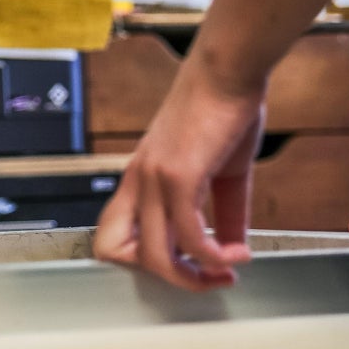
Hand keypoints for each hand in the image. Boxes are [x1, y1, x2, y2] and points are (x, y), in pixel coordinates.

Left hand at [93, 49, 263, 292]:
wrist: (228, 70)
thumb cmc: (223, 110)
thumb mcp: (222, 171)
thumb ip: (225, 213)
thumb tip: (233, 249)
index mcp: (140, 178)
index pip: (110, 234)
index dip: (140, 261)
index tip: (183, 265)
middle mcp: (137, 180)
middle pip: (114, 251)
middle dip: (162, 277)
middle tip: (203, 278)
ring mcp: (154, 178)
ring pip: (154, 255)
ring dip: (196, 276)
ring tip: (229, 268)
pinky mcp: (179, 174)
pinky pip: (190, 236)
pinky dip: (215, 256)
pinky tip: (238, 253)